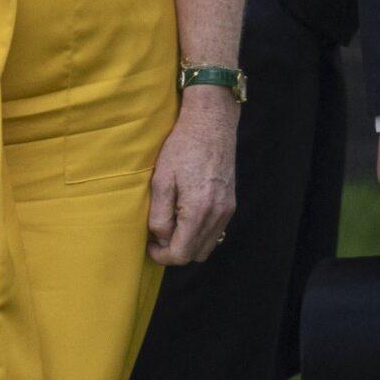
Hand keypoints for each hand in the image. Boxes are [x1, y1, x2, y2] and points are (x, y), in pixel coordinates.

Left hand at [147, 87, 237, 264]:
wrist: (211, 123)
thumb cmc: (182, 147)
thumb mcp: (161, 180)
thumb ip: (159, 215)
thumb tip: (160, 239)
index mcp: (198, 211)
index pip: (181, 254)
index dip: (161, 256)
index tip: (149, 245)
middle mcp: (217, 215)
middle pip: (195, 254)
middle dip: (174, 251)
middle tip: (158, 234)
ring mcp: (227, 210)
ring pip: (207, 245)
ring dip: (188, 242)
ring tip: (172, 224)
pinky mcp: (230, 203)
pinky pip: (215, 231)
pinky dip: (200, 232)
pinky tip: (186, 214)